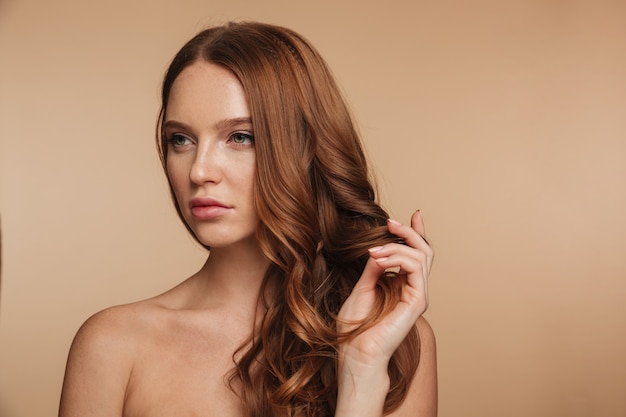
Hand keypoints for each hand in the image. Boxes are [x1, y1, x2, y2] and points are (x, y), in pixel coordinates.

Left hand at [337, 209, 432, 368]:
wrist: (356, 352)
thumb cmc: (355, 327)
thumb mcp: (362, 288)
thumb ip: (374, 268)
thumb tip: (380, 249)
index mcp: (401, 286)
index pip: (414, 256)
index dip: (416, 234)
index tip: (414, 214)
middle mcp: (413, 290)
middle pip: (423, 251)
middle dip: (408, 232)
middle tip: (389, 222)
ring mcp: (417, 295)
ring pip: (421, 256)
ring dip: (396, 246)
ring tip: (373, 251)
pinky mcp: (417, 301)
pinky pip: (415, 268)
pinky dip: (397, 258)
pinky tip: (379, 260)